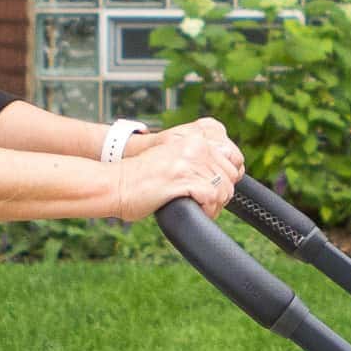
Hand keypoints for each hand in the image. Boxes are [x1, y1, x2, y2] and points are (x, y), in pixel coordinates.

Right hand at [112, 125, 241, 220]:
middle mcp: (195, 146)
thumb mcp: (174, 159)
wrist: (116, 185)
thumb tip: (226, 178)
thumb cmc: (142, 179)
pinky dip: (207, 210)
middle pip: (231, 176)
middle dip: (221, 194)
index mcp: (194, 139)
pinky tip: (193, 210)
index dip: (226, 179)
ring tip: (197, 208)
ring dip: (214, 205)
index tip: (214, 190)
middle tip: (203, 203)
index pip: (234, 158)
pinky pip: (212, 198)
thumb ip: (197, 160)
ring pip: (224, 189)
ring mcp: (189, 162)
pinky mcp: (183, 179)